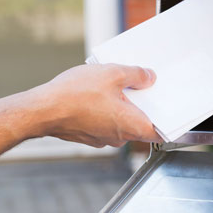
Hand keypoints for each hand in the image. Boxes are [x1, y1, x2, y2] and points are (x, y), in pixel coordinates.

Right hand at [32, 64, 160, 146]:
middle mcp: (120, 138)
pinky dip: (105, 110)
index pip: (161, 131)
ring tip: (111, 85)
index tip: (172, 110)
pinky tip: (95, 94)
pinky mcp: (88, 135)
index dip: (168, 121)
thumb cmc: (75, 95)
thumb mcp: (112, 73)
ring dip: (121, 105)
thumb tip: (149, 77)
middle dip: (141, 104)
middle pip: (140, 122)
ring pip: (120, 122)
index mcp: (132, 126)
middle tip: (139, 85)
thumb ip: (136, 75)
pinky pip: (104, 122)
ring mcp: (103, 139)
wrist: (41, 110)